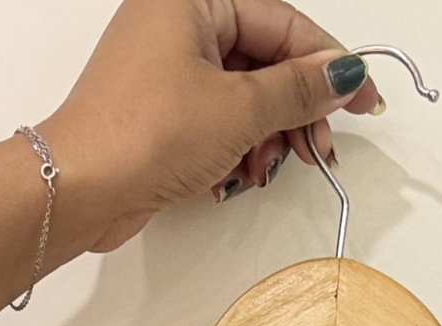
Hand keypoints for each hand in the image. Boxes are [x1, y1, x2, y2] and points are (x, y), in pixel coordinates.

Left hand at [42, 0, 384, 254]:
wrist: (78, 189)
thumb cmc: (143, 135)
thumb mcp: (240, 109)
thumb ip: (299, 89)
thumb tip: (343, 74)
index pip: (281, 21)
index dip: (328, 62)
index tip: (363, 99)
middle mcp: (176, 22)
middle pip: (264, 58)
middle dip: (296, 108)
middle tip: (319, 148)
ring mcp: (164, 67)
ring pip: (243, 93)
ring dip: (268, 135)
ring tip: (272, 167)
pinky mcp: (158, 110)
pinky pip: (217, 118)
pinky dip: (238, 146)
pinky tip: (243, 175)